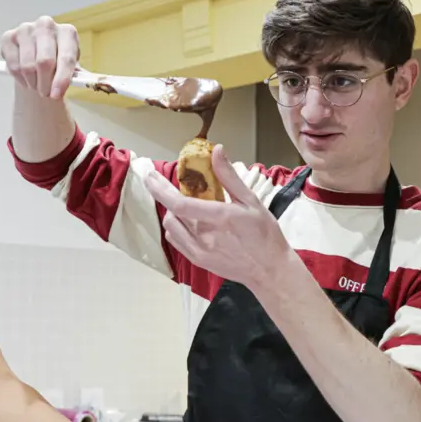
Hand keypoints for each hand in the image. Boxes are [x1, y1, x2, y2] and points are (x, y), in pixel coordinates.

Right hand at [0, 16, 79, 100]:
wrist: (39, 54)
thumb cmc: (59, 62)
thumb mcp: (72, 68)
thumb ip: (77, 76)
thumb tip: (85, 84)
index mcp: (67, 32)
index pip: (66, 58)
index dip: (61, 79)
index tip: (56, 95)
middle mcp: (46, 25)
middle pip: (44, 62)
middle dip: (45, 84)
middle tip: (46, 94)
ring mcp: (26, 29)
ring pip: (27, 66)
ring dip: (33, 83)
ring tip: (37, 86)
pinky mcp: (9, 37)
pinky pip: (13, 65)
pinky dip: (20, 79)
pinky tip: (26, 79)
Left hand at [143, 145, 292, 289]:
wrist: (268, 270)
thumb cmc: (264, 234)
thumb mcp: (252, 201)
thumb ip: (230, 177)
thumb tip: (217, 151)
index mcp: (220, 217)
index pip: (180, 203)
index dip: (161, 189)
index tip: (151, 177)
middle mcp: (205, 236)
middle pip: (172, 213)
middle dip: (166, 196)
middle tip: (169, 185)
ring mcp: (199, 251)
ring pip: (171, 227)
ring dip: (172, 212)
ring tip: (184, 204)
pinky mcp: (198, 260)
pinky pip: (176, 241)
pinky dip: (176, 228)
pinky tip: (187, 222)